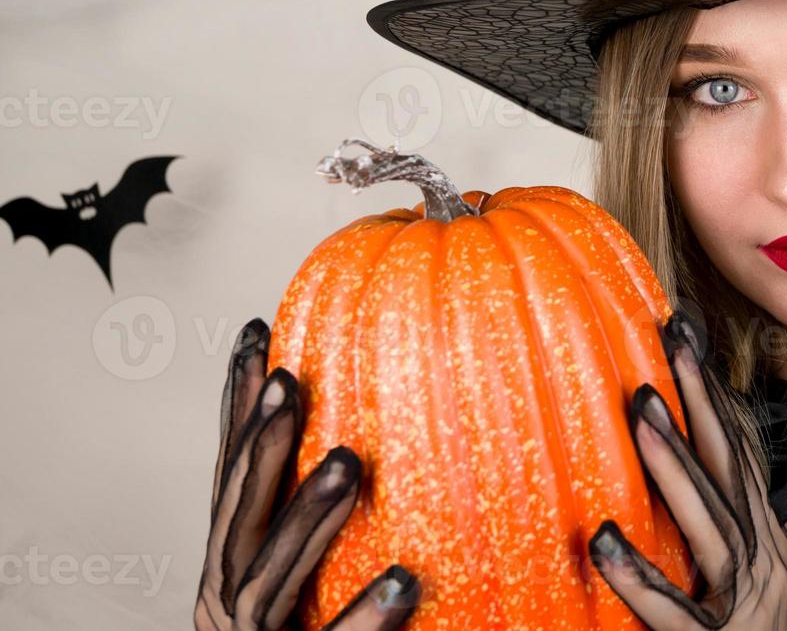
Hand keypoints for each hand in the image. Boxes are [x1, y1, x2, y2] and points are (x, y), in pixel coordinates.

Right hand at [194, 318, 420, 629]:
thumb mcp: (297, 575)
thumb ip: (316, 517)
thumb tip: (374, 435)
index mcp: (231, 569)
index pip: (228, 478)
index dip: (234, 409)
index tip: (252, 334)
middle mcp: (229, 604)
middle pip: (238, 514)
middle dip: (257, 445)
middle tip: (290, 379)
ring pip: (272, 577)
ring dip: (308, 519)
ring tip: (349, 463)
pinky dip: (364, 619)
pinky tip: (408, 585)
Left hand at [589, 310, 786, 628]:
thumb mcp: (752, 584)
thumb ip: (727, 534)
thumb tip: (687, 481)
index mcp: (766, 544)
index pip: (741, 456)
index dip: (717, 396)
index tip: (688, 336)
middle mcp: (763, 565)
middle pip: (730, 473)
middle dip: (702, 404)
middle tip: (670, 342)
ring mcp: (743, 606)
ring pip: (710, 527)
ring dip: (676, 468)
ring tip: (641, 411)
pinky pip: (674, 612)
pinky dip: (639, 577)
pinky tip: (601, 542)